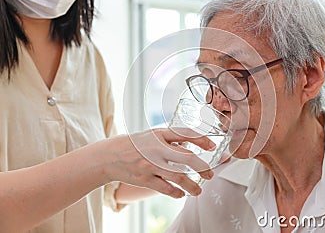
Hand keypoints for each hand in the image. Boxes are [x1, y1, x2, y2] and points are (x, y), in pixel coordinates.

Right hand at [99, 128, 215, 197]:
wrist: (109, 156)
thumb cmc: (134, 145)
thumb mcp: (152, 136)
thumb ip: (170, 140)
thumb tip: (190, 145)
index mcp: (160, 134)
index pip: (185, 133)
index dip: (201, 139)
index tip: (212, 146)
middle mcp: (157, 148)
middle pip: (186, 157)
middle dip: (202, 167)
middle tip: (209, 174)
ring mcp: (150, 164)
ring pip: (178, 176)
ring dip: (191, 185)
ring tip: (198, 190)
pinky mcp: (144, 179)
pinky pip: (165, 188)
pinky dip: (175, 192)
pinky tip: (181, 194)